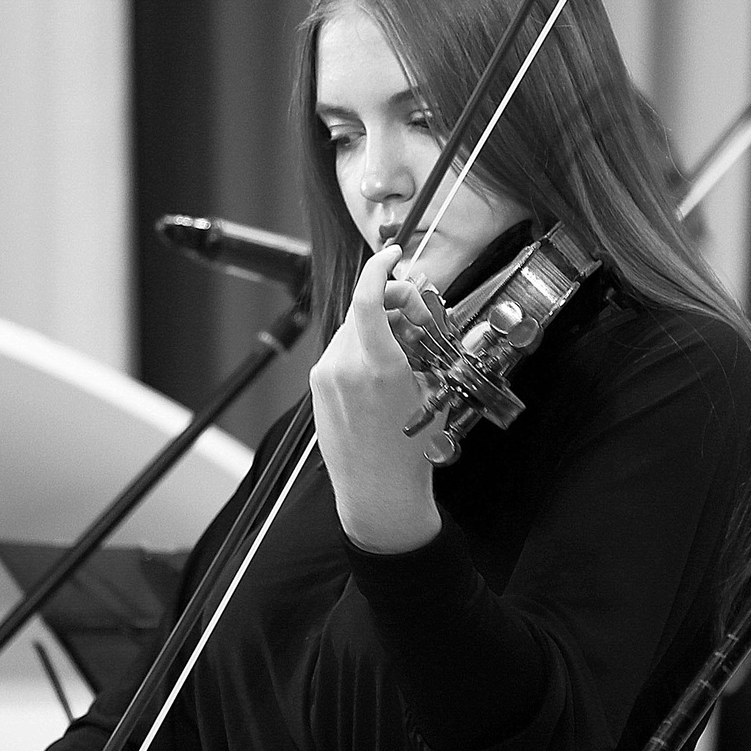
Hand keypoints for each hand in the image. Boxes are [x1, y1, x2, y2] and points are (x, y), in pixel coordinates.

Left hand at [311, 243, 440, 552]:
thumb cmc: (410, 452)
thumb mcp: (432, 393)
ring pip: (351, 330)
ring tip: (405, 345)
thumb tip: (417, 311)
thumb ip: (421, 346)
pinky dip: (361, 347)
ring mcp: (326, 379)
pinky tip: (383, 365)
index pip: (368, 297)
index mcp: (378, 367)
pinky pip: (340, 353)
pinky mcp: (318, 389)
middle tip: (415, 310)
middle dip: (389, 301)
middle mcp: (345, 368)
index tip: (393, 256)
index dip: (380, 267)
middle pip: (363, 310)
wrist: (379, 494)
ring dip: (376, 326)